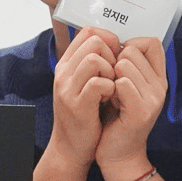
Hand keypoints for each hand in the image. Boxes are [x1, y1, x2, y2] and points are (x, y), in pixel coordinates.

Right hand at [41, 24, 116, 173]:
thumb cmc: (84, 116)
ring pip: (94, 59)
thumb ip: (93, 66)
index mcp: (66, 65)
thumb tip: (117, 45)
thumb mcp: (83, 85)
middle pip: (93, 40)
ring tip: (112, 86)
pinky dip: (110, 88)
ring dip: (111, 70)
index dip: (109, 39)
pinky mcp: (76, 105)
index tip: (116, 56)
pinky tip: (110, 98)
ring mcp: (67, 89)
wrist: (71, 148)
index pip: (88, 31)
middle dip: (112, 54)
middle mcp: (63, 73)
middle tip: (115, 73)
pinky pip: (98, 83)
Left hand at [96, 36, 166, 176]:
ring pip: (125, 64)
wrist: (117, 153)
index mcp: (158, 77)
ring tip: (110, 94)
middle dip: (115, 62)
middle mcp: (160, 86)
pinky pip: (122, 83)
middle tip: (111, 84)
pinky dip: (110, 89)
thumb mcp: (124, 87)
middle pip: (134, 49)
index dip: (130, 44)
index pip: (151, 42)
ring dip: (110, 76)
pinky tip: (109, 103)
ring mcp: (154, 98)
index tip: (117, 62)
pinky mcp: (142, 111)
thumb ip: (125, 65)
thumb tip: (113, 41)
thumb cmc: (115, 117)